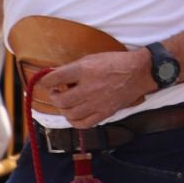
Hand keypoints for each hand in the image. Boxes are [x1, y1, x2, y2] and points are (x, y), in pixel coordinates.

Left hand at [33, 50, 153, 128]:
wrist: (139, 72)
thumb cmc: (115, 63)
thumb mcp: (91, 58)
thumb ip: (72, 68)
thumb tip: (55, 76)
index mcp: (83, 70)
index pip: (54, 79)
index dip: (45, 81)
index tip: (46, 81)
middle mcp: (88, 88)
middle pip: (60, 100)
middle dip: (54, 96)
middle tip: (57, 92)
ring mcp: (97, 103)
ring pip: (69, 114)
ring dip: (64, 109)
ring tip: (67, 102)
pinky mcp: (105, 113)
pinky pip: (83, 124)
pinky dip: (74, 121)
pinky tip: (75, 115)